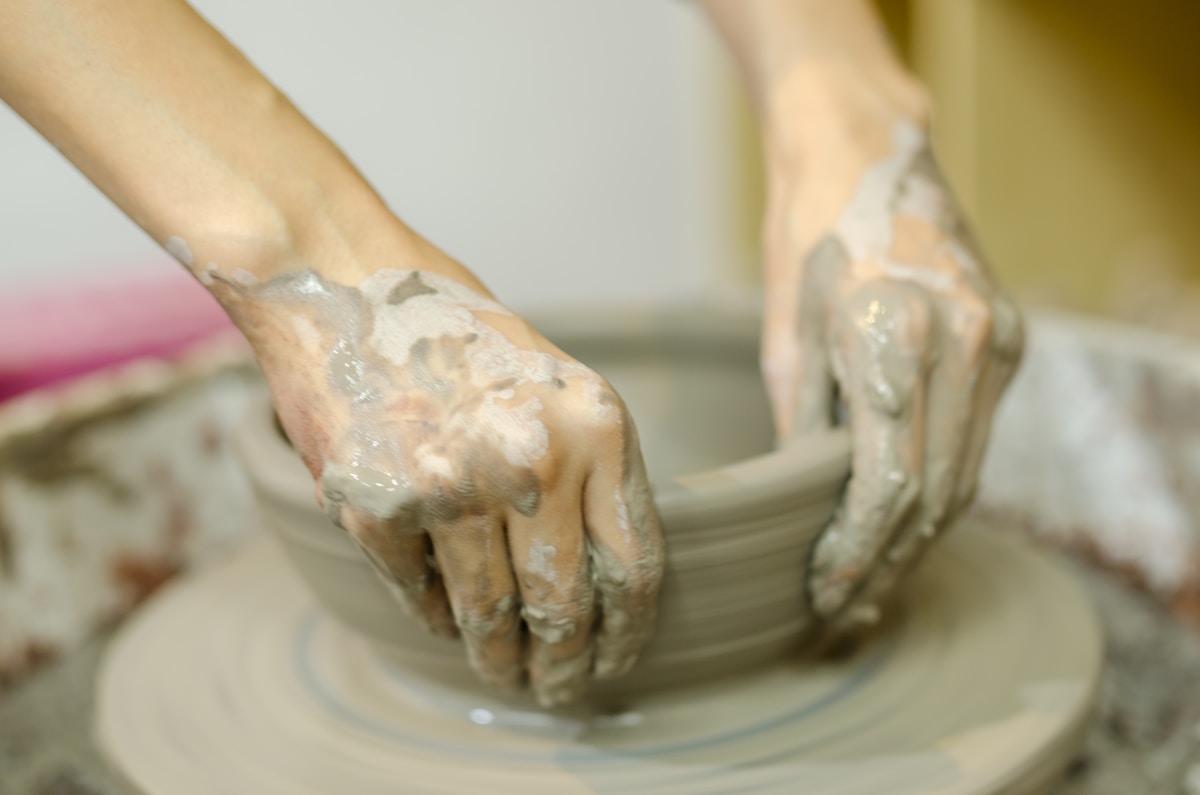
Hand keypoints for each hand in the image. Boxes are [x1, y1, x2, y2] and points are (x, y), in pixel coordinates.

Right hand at [214, 263, 663, 706]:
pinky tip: (440, 618)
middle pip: (565, 604)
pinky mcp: (377, 504)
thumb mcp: (551, 382)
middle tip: (556, 688)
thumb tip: (598, 582)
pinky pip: (418, 591)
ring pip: (489, 612)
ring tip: (499, 672)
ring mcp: (453, 483)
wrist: (340, 279)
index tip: (615, 659)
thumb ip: (583, 469)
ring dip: (495, 655)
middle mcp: (534, 457)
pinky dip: (430, 614)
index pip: (634, 562)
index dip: (627, 631)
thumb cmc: (451, 328)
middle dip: (562, 663)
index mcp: (595, 423)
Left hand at [760, 90, 1023, 631]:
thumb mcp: (785, 336)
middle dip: (890, 558)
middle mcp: (959, 340)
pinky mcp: (1006, 334)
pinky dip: (945, 480)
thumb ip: (806, 428)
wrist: (865, 152)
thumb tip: (809, 507)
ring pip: (968, 472)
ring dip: (922, 532)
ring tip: (875, 575)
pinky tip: (907, 514)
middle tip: (847, 603)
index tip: (828, 592)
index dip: (857, 552)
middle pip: (937, 491)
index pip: (888, 484)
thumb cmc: (807, 234)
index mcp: (890, 336)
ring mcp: (993, 336)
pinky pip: (978, 433)